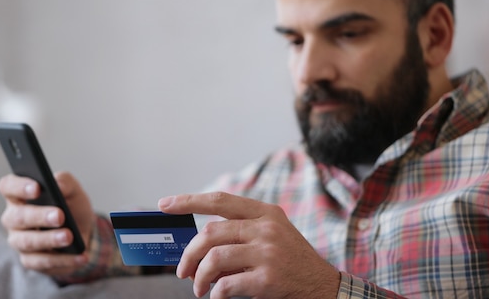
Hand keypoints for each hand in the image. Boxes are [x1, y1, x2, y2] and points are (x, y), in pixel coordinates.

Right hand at [0, 171, 94, 275]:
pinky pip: (41, 262)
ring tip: (69, 236)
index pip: (8, 186)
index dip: (19, 186)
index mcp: (19, 195)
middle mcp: (13, 218)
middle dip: (39, 216)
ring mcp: (19, 240)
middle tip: (60, 216)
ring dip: (49, 239)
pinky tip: (80, 256)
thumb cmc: (70, 205)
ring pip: (27, 242)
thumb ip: (66, 182)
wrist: (82, 231)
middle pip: (17, 217)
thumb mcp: (73, 190)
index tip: (37, 188)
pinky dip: (63, 259)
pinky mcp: (30, 260)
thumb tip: (59, 185)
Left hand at [158, 192, 339, 298]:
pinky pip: (226, 284)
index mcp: (265, 212)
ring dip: (199, 276)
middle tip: (182, 270)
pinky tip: (217, 296)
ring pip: (214, 258)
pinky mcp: (268, 278)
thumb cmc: (289, 260)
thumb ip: (238, 233)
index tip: (164, 204)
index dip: (189, 201)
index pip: (220, 200)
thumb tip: (194, 247)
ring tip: (199, 288)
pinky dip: (215, 293)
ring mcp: (268, 252)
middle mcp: (266, 228)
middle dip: (189, 253)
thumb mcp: (269, 236)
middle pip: (210, 232)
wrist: (323, 287)